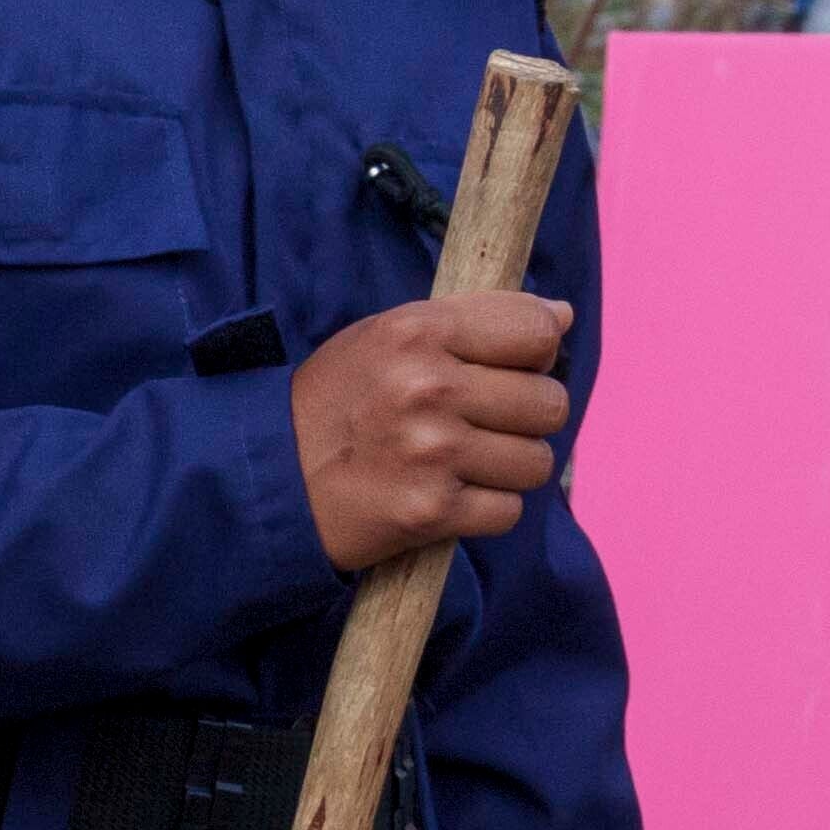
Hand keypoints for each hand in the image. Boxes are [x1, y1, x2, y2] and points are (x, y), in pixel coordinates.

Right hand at [293, 289, 575, 570]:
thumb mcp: (386, 338)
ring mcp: (432, 453)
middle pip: (548, 402)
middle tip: (480, 424)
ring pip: (535, 461)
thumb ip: (472, 321)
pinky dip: (485, 510)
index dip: (536, 354)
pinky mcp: (431, 511)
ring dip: (507, 468)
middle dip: (525, 418)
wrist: (267, 482)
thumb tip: (562, 317)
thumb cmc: (334, 404)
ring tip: (460, 463)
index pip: (536, 330)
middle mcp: (428, 387)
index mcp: (416, 332)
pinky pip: (508, 510)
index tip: (511, 369)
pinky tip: (446, 496)